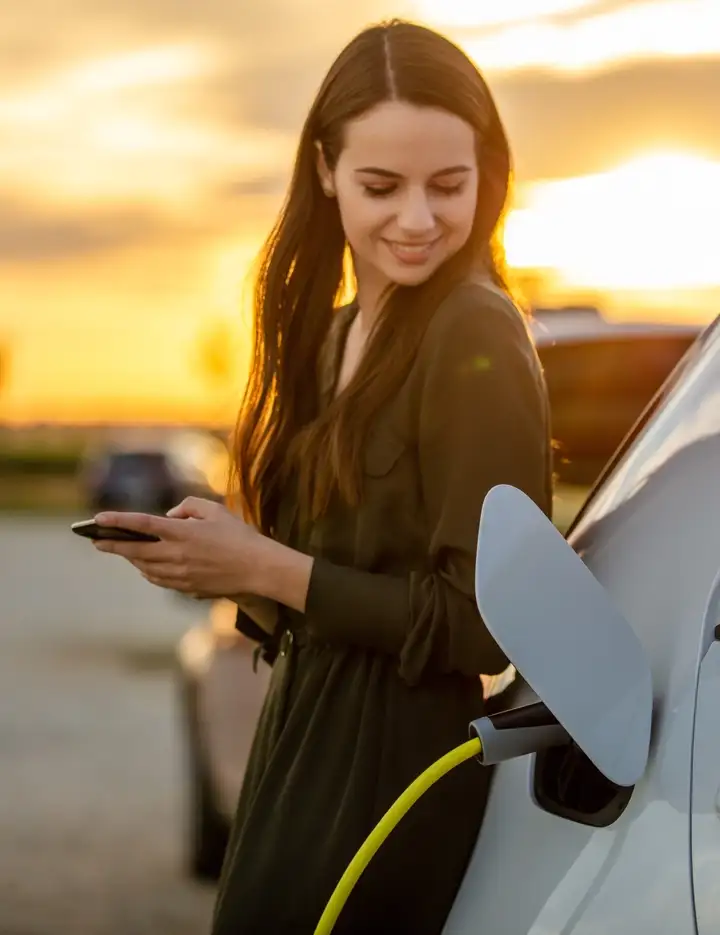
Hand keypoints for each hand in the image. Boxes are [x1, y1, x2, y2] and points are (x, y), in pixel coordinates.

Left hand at [92, 497, 264, 597]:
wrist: (258, 569)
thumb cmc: (239, 536)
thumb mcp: (215, 510)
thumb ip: (188, 507)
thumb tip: (170, 516)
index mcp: (183, 533)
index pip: (142, 525)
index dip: (117, 521)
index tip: (98, 519)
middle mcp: (177, 555)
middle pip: (135, 552)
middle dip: (112, 546)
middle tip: (96, 541)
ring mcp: (180, 574)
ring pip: (145, 568)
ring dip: (131, 559)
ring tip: (122, 551)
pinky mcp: (187, 588)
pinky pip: (159, 580)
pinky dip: (148, 572)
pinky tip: (146, 566)